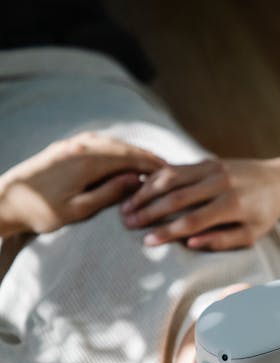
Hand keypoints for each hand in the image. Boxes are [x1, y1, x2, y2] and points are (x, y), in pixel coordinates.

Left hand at [0, 132, 164, 236]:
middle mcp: (81, 147)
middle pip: (123, 146)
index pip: (129, 157)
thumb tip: (136, 179)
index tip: (171, 171)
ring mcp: (72, 144)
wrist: (7, 200)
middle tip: (168, 167)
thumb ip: (109, 193)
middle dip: (146, 156)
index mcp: (87, 162)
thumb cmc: (42, 211)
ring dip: (132, 152)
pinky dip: (117, 150)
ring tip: (150, 164)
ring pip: (112, 143)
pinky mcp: (65, 147)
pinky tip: (123, 159)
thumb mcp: (79, 209)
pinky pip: (99, 143)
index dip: (152, 163)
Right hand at [120, 157, 279, 250]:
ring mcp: (212, 168)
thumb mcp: (250, 235)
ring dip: (146, 192)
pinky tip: (138, 188)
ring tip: (126, 207)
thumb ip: (222, 240)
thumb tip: (190, 243)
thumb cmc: (263, 215)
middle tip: (127, 223)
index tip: (147, 242)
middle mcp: (220, 183)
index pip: (193, 221)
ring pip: (171, 178)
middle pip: (176, 198)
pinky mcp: (207, 160)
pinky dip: (155, 178)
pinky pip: (176, 168)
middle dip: (149, 212)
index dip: (167, 232)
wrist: (278, 181)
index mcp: (232, 205)